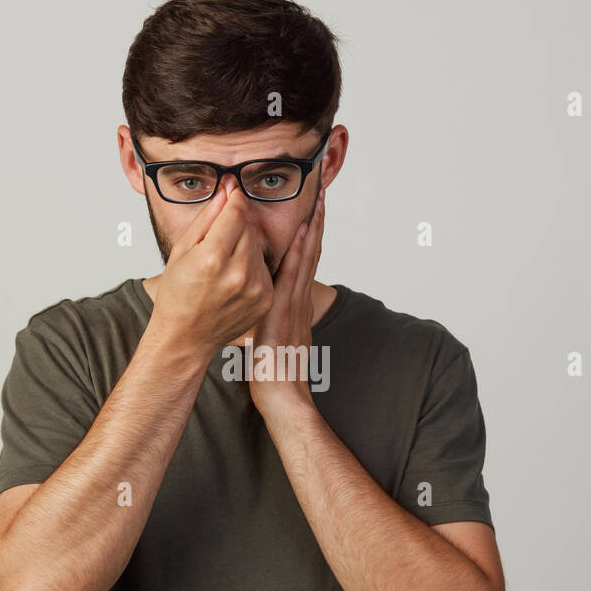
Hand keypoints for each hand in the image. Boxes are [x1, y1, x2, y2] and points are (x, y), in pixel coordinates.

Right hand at [146, 182, 272, 357]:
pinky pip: (264, 268)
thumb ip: (208, 218)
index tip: (232, 190)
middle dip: (237, 224)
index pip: (237, 212)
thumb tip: (227, 190)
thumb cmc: (178, 294)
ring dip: (245, 246)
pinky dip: (252, 266)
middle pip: (249, 228)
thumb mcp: (182, 250)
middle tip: (219, 236)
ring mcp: (255, 289)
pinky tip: (233, 277)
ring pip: (258, 247)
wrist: (186, 336)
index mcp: (212, 258)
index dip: (235, 198)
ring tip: (223, 262)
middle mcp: (238, 274)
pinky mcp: (266, 299)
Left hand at [249, 184, 325, 417]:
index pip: (306, 262)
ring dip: (313, 228)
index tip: (314, 211)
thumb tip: (268, 308)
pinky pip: (293, 276)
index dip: (311, 235)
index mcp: (296, 303)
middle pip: (312, 253)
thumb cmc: (274, 372)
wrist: (281, 395)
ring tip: (317, 202)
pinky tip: (302, 234)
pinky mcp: (286, 310)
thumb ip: (275, 320)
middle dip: (317, 223)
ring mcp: (295, 304)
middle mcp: (300, 300)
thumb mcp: (276, 339)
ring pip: (307, 259)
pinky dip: (300, 253)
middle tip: (321, 195)